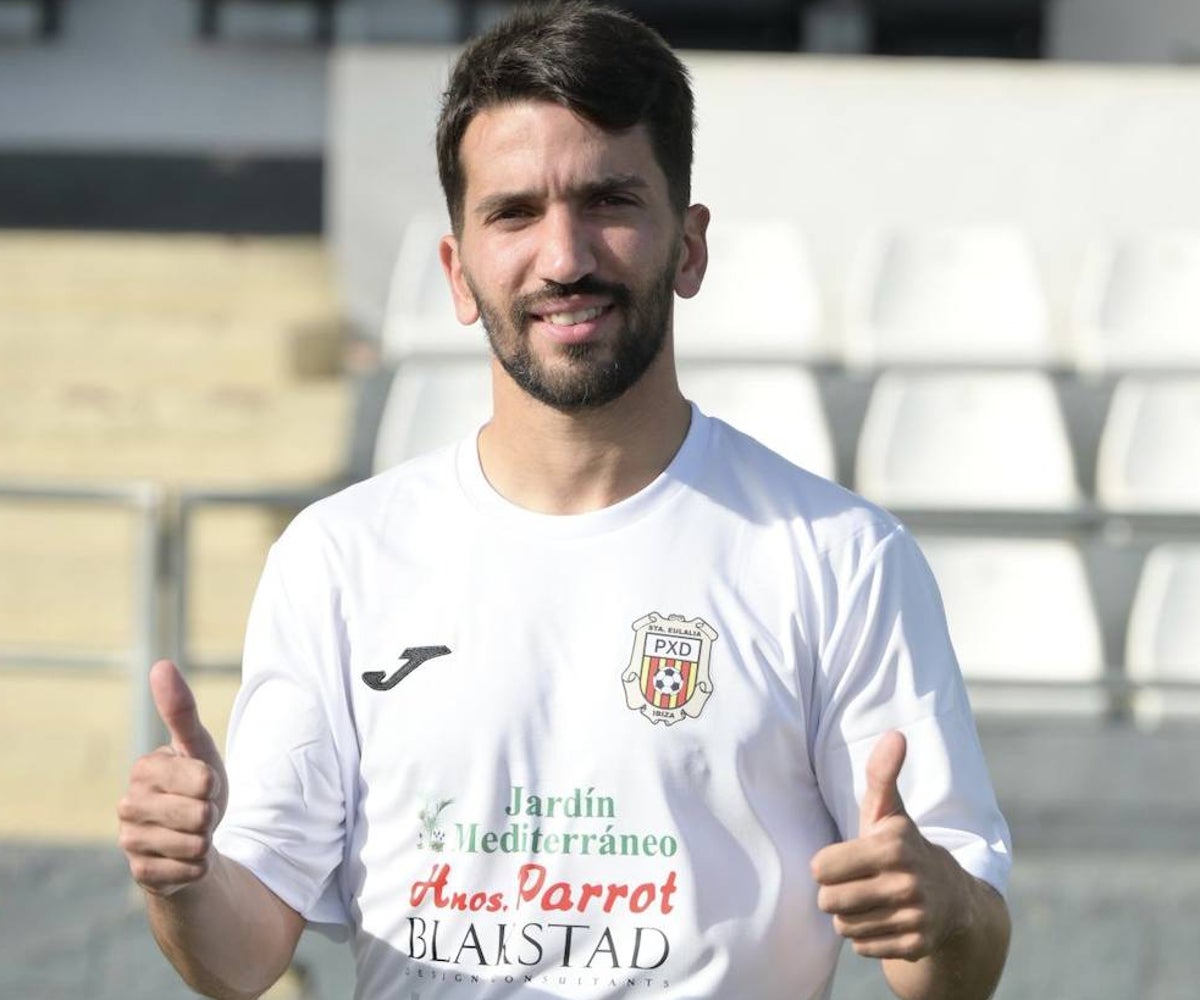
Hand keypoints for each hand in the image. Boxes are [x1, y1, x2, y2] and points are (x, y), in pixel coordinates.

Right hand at [117, 660, 228, 896]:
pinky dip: (199, 866)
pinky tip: (185, 859)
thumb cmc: (197, 787)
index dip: (215, 785)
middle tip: (200, 812)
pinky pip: (190, 870)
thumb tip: (160, 664)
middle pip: (200, 814)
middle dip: (212, 815)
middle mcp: (128, 804)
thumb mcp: (199, 748)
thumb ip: (180, 710)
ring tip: (193, 834)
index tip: (204, 785)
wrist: (191, 839)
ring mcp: (129, 840)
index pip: (203, 779)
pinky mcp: (140, 873)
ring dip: (206, 840)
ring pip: (195, 844)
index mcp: (144, 768)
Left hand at [810, 731, 968, 960]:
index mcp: (892, 846)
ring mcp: (914, 917)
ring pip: (844, 926)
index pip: (821, 868)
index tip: (846, 859)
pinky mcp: (915, 945)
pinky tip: (886, 919)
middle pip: (828, 901)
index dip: (827, 865)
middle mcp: (906, 883)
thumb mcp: (889, 810)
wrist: (954, 898)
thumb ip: (882, 773)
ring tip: (872, 899)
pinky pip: (862, 946)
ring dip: (850, 915)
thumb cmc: (902, 847)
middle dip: (835, 893)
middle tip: (858, 882)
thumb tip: (895, 735)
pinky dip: (868, 936)